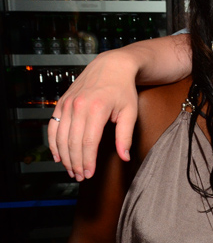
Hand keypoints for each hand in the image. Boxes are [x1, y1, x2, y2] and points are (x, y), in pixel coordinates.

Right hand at [48, 51, 138, 180]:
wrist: (112, 66)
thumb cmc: (123, 89)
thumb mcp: (130, 112)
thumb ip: (125, 136)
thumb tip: (124, 157)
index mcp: (96, 109)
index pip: (88, 143)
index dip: (87, 161)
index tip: (89, 174)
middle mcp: (78, 106)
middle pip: (72, 142)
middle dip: (75, 162)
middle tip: (80, 176)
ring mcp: (67, 103)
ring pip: (60, 137)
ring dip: (64, 156)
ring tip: (71, 170)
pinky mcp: (61, 102)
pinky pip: (53, 126)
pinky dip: (53, 142)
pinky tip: (58, 155)